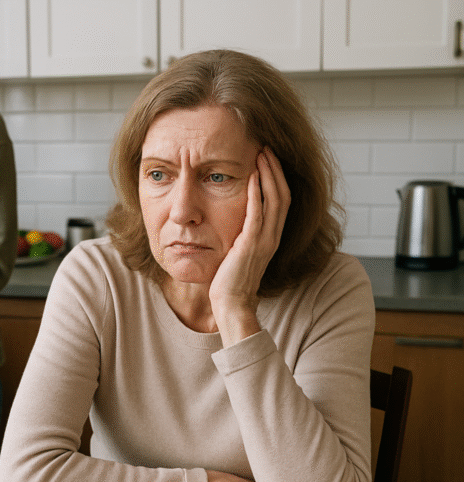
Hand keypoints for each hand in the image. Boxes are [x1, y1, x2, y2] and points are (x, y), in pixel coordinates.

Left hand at [209, 148, 289, 345]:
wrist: (231, 303)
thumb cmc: (230, 279)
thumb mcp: (239, 251)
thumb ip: (242, 234)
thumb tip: (235, 219)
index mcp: (271, 237)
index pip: (282, 200)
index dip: (278, 177)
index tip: (268, 158)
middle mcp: (272, 236)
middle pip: (283, 194)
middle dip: (276, 168)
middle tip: (267, 146)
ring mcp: (264, 241)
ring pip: (275, 199)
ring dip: (269, 174)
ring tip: (262, 153)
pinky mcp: (251, 245)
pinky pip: (257, 213)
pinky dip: (256, 192)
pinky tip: (252, 176)